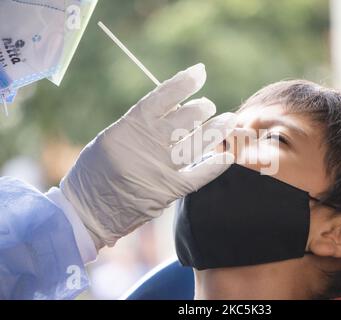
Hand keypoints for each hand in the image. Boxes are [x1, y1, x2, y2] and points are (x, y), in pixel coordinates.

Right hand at [60, 63, 235, 248]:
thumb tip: (175, 108)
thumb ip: (141, 124)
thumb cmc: (95, 171)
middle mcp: (147, 145)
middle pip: (184, 120)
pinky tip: (227, 155)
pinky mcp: (169, 191)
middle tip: (209, 106)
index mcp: (129, 128)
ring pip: (196, 144)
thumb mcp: (112, 138)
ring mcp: (160, 168)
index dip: (183, 83)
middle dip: (202, 109)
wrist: (87, 212)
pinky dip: (214, 165)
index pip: (161, 98)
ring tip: (228, 120)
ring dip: (215, 130)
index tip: (199, 72)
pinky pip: (199, 176)